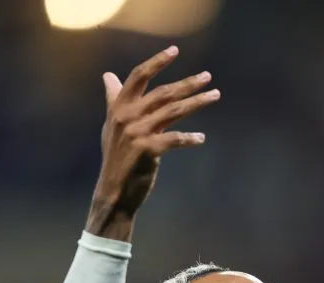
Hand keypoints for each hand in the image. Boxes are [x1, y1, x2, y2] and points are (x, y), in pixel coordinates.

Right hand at [90, 46, 219, 227]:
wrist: (114, 190)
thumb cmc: (116, 156)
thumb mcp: (111, 125)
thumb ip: (113, 99)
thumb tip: (108, 75)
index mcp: (119, 106)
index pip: (138, 76)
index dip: (156, 61)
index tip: (175, 50)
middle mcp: (127, 116)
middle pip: (163, 92)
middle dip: (188, 83)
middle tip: (208, 77)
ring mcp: (137, 132)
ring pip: (173, 112)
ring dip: (197, 102)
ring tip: (215, 95)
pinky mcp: (148, 150)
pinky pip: (174, 139)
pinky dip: (189, 138)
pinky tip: (201, 138)